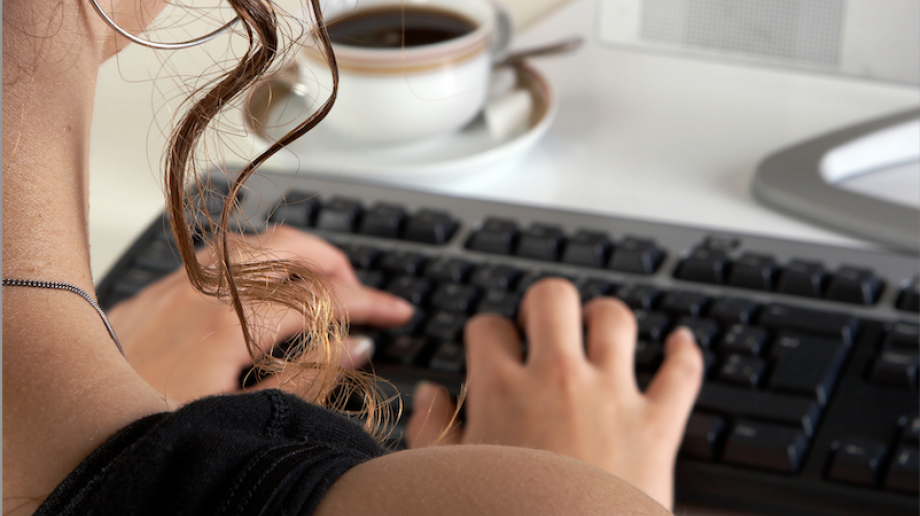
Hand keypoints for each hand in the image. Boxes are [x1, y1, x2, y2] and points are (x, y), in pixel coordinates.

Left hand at [108, 225, 413, 404]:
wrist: (72, 427)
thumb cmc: (149, 428)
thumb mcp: (243, 414)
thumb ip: (308, 379)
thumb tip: (354, 348)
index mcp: (229, 322)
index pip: (318, 297)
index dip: (367, 302)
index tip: (396, 312)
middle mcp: (202, 289)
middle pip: (287, 248)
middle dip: (334, 261)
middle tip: (360, 288)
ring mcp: (175, 285)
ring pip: (250, 241)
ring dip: (293, 251)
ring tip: (317, 275)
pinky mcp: (154, 292)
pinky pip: (215, 255)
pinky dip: (253, 258)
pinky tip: (257, 281)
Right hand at [405, 278, 702, 509]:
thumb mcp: (448, 476)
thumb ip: (431, 429)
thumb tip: (430, 394)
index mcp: (502, 389)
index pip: (488, 326)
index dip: (487, 334)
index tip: (491, 350)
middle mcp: (558, 379)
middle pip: (552, 297)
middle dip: (544, 306)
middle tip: (543, 330)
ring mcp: (612, 396)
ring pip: (614, 317)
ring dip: (603, 319)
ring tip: (596, 334)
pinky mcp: (657, 425)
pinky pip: (682, 372)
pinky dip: (684, 352)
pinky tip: (678, 341)